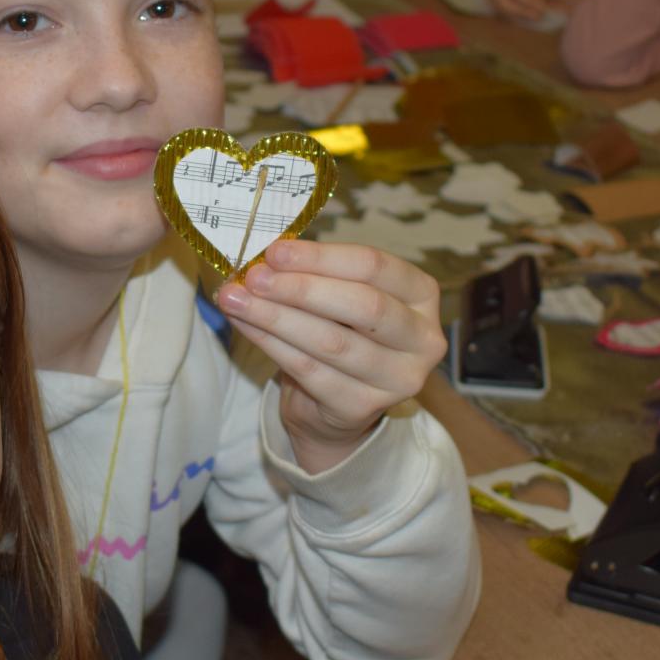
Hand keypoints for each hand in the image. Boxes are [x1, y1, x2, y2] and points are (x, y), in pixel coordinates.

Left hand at [214, 239, 445, 473]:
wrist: (333, 405)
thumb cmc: (340, 333)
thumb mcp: (340, 296)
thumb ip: (317, 275)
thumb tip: (267, 259)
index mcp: (422, 296)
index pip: (375, 267)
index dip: (323, 257)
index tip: (276, 252)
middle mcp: (422, 339)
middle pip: (363, 305)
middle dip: (302, 288)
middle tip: (255, 277)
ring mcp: (397, 379)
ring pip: (331, 341)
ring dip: (277, 317)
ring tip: (237, 300)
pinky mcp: (362, 407)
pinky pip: (309, 370)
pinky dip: (271, 344)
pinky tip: (246, 325)